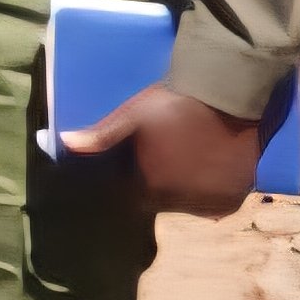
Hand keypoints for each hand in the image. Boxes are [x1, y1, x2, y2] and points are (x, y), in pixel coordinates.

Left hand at [61, 83, 272, 215]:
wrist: (225, 95)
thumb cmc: (173, 105)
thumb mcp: (131, 116)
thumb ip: (101, 136)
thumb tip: (66, 144)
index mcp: (151, 188)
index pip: (137, 196)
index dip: (139, 178)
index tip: (147, 159)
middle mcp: (181, 204)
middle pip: (164, 202)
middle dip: (163, 184)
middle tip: (172, 155)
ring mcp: (209, 203)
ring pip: (189, 204)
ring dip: (187, 190)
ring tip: (191, 159)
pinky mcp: (233, 199)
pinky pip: (215, 204)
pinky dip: (210, 192)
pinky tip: (207, 169)